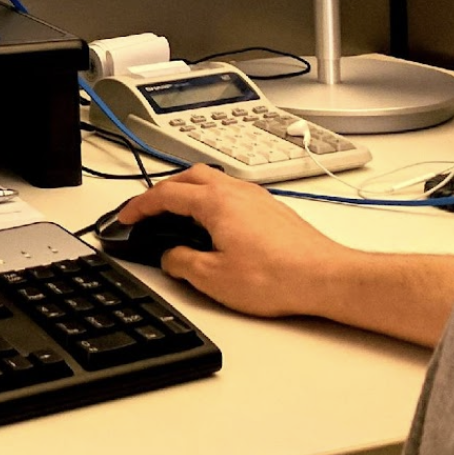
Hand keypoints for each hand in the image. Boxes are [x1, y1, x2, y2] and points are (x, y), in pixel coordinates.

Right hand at [117, 164, 352, 317]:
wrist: (326, 279)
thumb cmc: (279, 277)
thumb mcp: (213, 278)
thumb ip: (181, 262)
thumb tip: (171, 256)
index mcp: (215, 203)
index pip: (164, 194)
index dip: (139, 206)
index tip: (127, 217)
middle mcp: (236, 192)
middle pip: (188, 176)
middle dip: (162, 190)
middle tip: (148, 209)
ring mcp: (258, 198)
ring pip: (213, 180)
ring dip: (189, 191)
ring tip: (178, 214)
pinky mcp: (273, 210)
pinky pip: (232, 193)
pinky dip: (212, 200)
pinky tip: (215, 224)